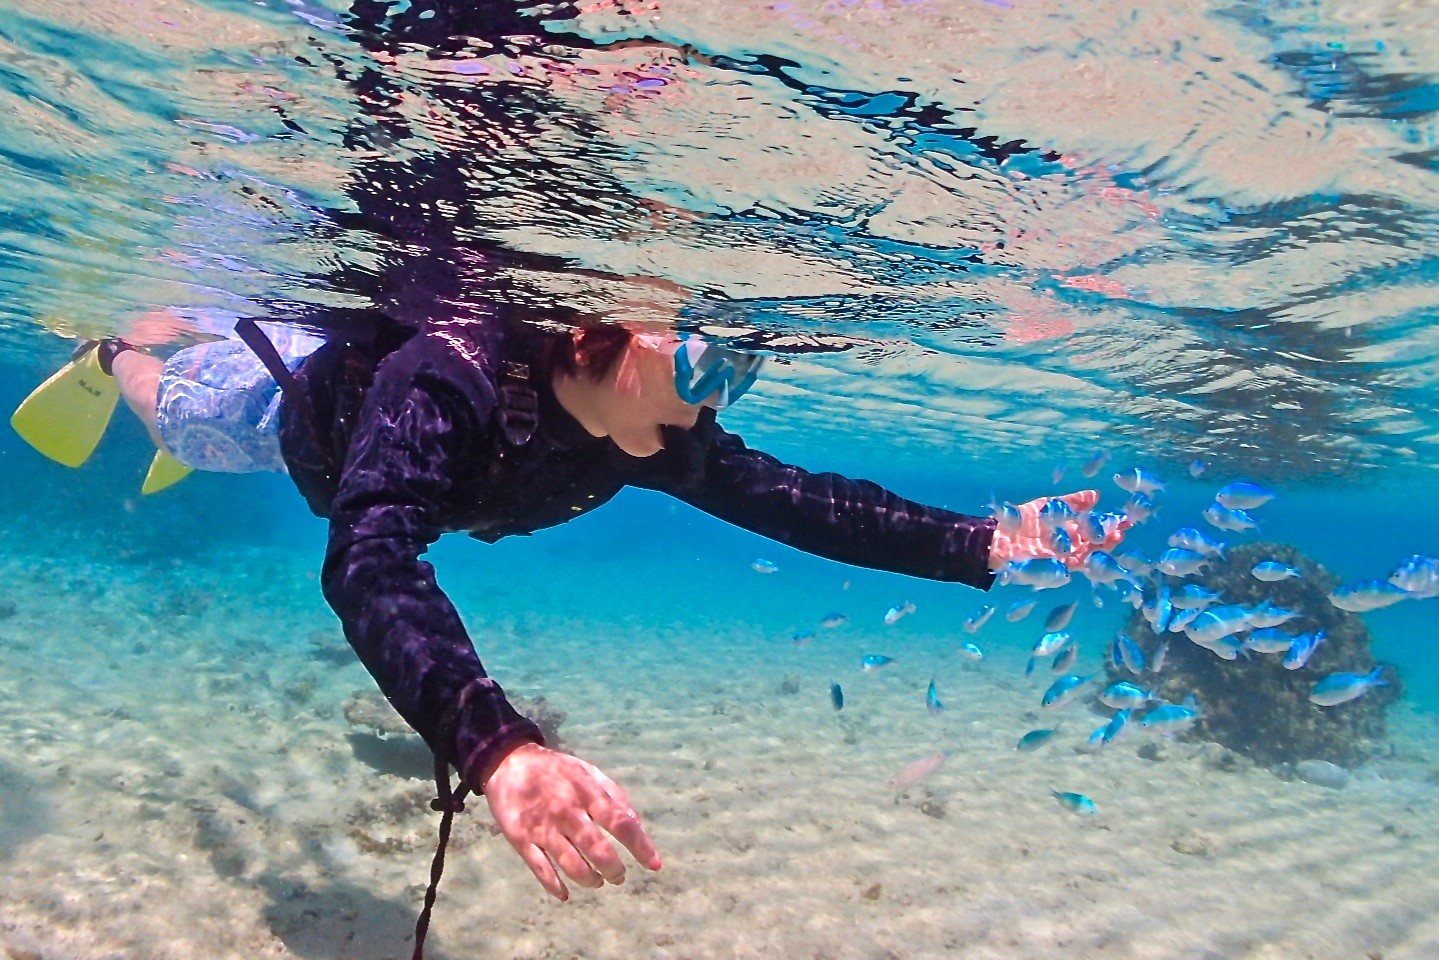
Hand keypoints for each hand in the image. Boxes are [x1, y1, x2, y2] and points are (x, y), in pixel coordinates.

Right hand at [479, 742, 661, 900]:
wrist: (509, 761)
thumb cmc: (556, 770)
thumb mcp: (588, 771)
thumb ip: (615, 795)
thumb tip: (637, 824)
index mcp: (587, 794)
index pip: (621, 824)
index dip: (641, 846)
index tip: (654, 865)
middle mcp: (567, 812)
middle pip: (597, 850)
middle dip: (614, 870)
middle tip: (618, 876)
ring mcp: (543, 828)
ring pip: (572, 865)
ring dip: (590, 880)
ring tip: (597, 882)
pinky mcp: (521, 839)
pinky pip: (541, 870)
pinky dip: (554, 886)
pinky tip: (565, 894)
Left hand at [988, 489, 1130, 570]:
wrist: (998, 538)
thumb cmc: (1020, 521)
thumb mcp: (1048, 505)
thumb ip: (1072, 502)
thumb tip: (1095, 494)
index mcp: (1068, 530)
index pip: (1094, 528)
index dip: (1109, 523)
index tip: (1125, 518)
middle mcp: (1069, 545)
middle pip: (1095, 542)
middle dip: (1111, 535)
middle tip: (1125, 527)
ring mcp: (1063, 557)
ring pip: (1089, 553)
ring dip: (1103, 547)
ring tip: (1116, 536)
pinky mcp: (1055, 568)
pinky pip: (1074, 566)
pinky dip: (1085, 560)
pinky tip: (1097, 553)